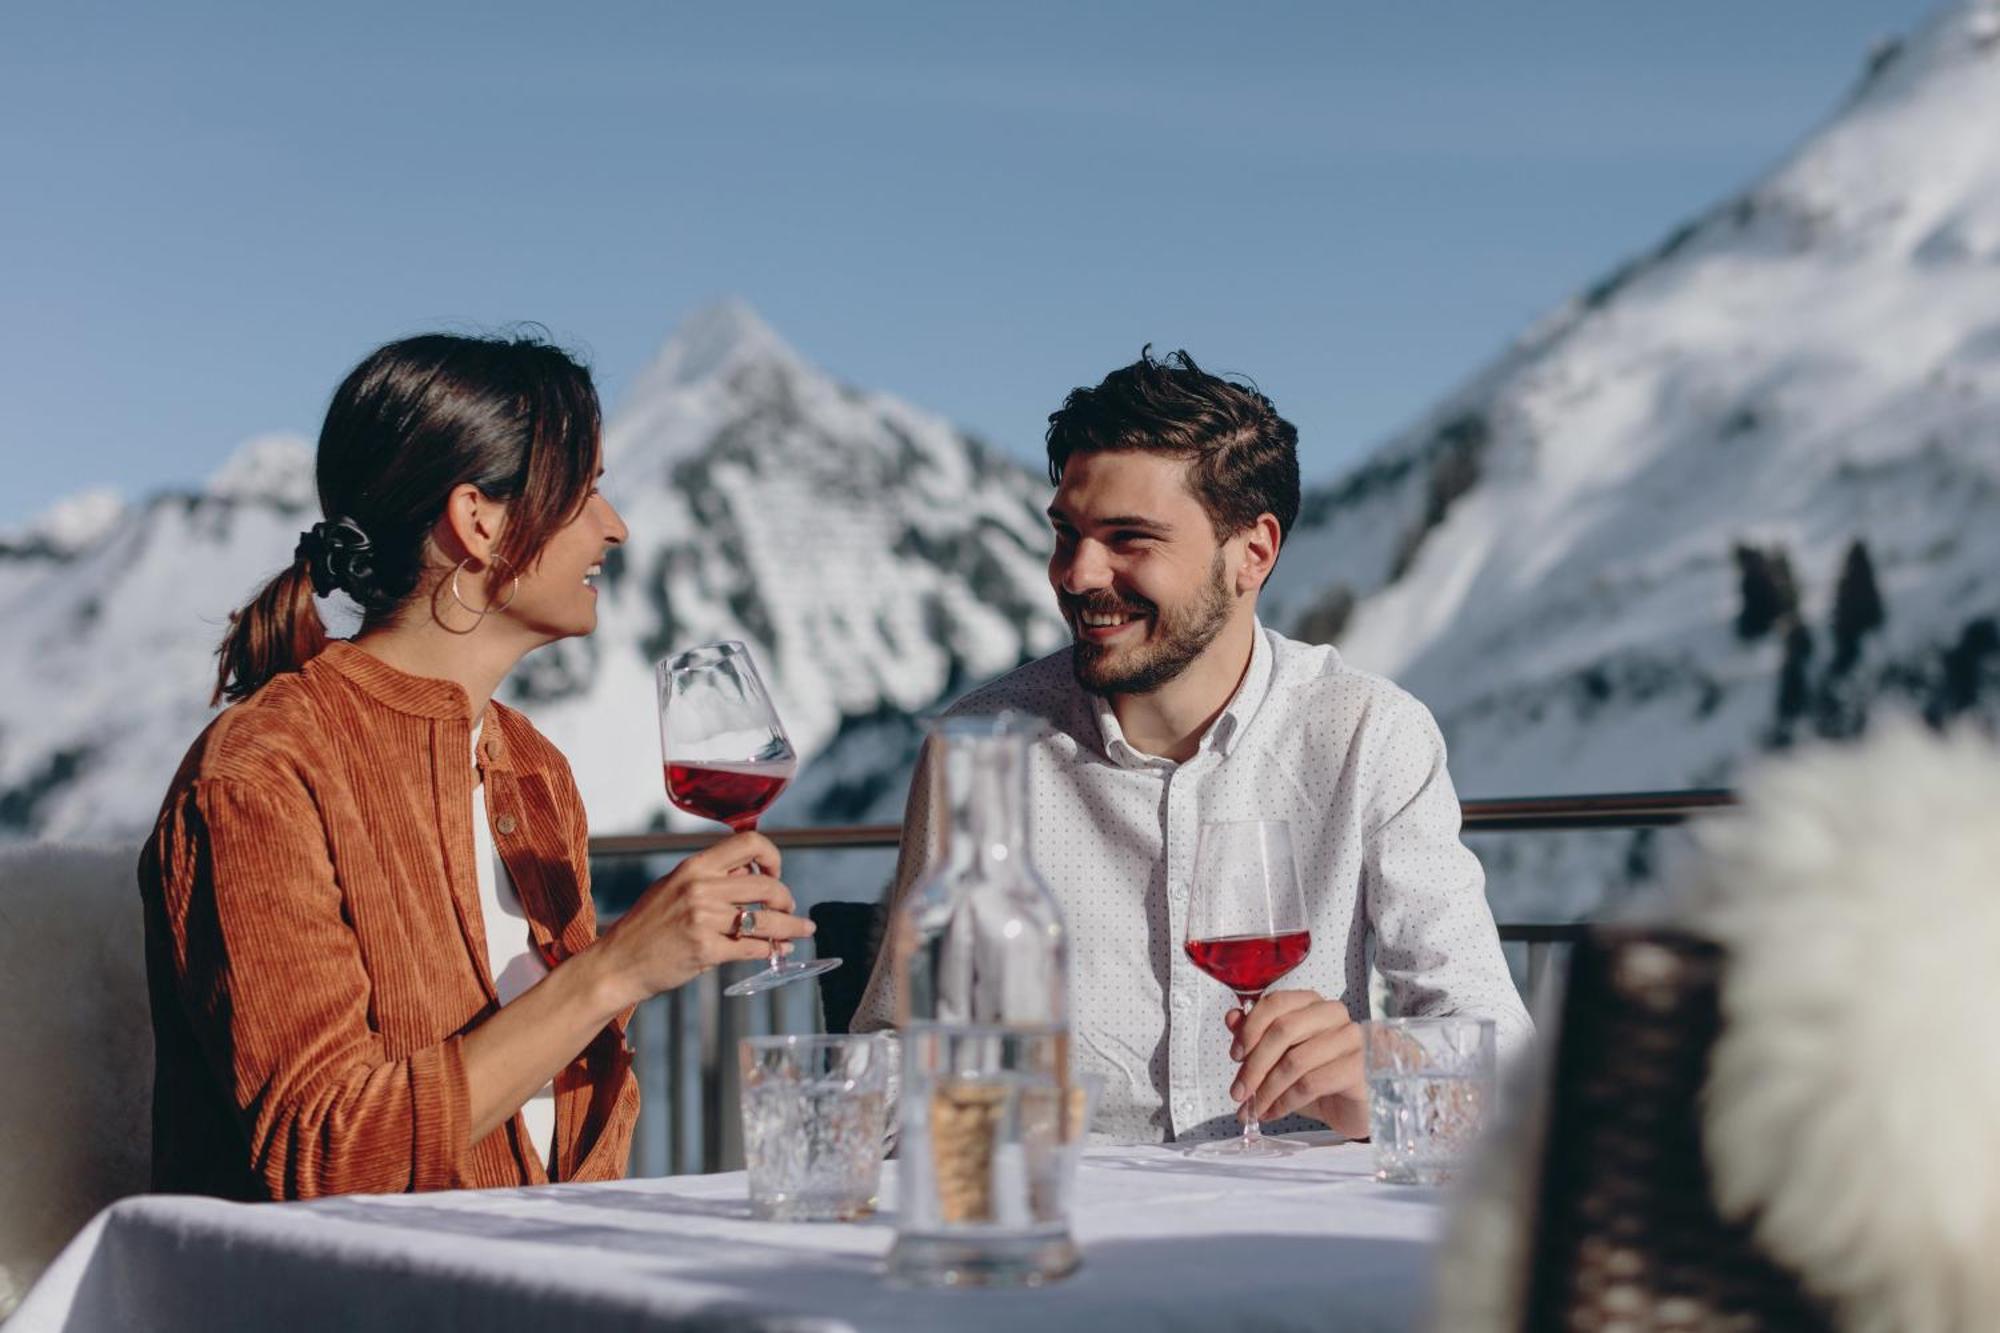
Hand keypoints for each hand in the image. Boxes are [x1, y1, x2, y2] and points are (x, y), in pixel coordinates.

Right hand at [587, 832, 814, 1008]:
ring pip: (767, 920)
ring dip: (792, 926)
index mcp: (694, 866)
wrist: (618, 963)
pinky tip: (779, 949)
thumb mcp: (674, 886)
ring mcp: (704, 920)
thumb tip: (751, 874)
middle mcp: (701, 888)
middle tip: (788, 908)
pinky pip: (753, 947)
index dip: (771, 857)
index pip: (749, 843)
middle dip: (786, 899)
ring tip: (802, 930)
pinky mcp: (707, 950)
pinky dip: (773, 949)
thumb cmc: (648, 926)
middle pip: (767, 886)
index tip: (775, 873)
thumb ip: (711, 878)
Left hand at [1225, 990, 1368, 1138]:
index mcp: (1313, 1003)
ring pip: (1295, 1060)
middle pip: (1283, 1030)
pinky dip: (1285, 1101)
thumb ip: (1257, 1036)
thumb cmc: (1320, 1080)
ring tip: (1253, 1109)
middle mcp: (1334, 1014)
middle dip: (1254, 1065)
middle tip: (1238, 1092)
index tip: (1235, 1056)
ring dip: (1267, 1089)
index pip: (1276, 1003)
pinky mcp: (1360, 1068)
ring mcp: (1351, 1039)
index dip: (1250, 1028)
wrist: (1358, 1109)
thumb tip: (1232, 1018)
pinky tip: (1274, 1112)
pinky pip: (1311, 1083)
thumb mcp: (1282, 1059)